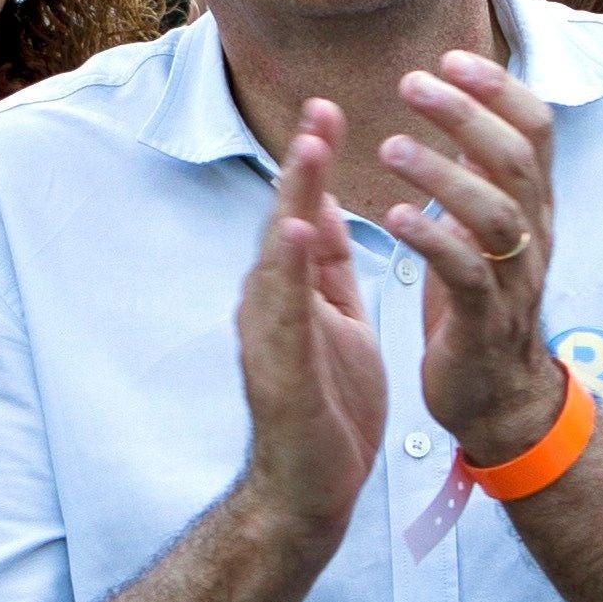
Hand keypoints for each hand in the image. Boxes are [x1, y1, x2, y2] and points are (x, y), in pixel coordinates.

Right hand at [232, 107, 386, 553]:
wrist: (312, 492)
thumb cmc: (326, 408)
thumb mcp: (336, 323)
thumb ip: (325, 270)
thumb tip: (315, 210)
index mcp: (291, 293)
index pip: (302, 215)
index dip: (313, 164)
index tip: (328, 111)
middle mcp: (270, 305)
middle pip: (284, 222)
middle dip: (302, 166)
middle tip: (319, 109)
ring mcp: (267, 336)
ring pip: (277, 256)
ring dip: (291, 200)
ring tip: (309, 149)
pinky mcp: (276, 370)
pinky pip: (282, 311)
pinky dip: (286, 268)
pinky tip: (295, 230)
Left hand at [385, 51, 566, 463]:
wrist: (499, 398)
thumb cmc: (482, 305)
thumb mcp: (488, 230)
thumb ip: (481, 174)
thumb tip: (463, 107)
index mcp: (532, 207)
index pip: (534, 131)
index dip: (498, 89)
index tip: (450, 58)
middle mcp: (534, 236)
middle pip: (515, 160)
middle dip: (466, 115)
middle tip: (412, 84)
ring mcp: (514, 279)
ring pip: (497, 214)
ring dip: (443, 174)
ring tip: (390, 148)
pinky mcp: (485, 322)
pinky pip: (469, 274)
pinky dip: (434, 240)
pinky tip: (395, 217)